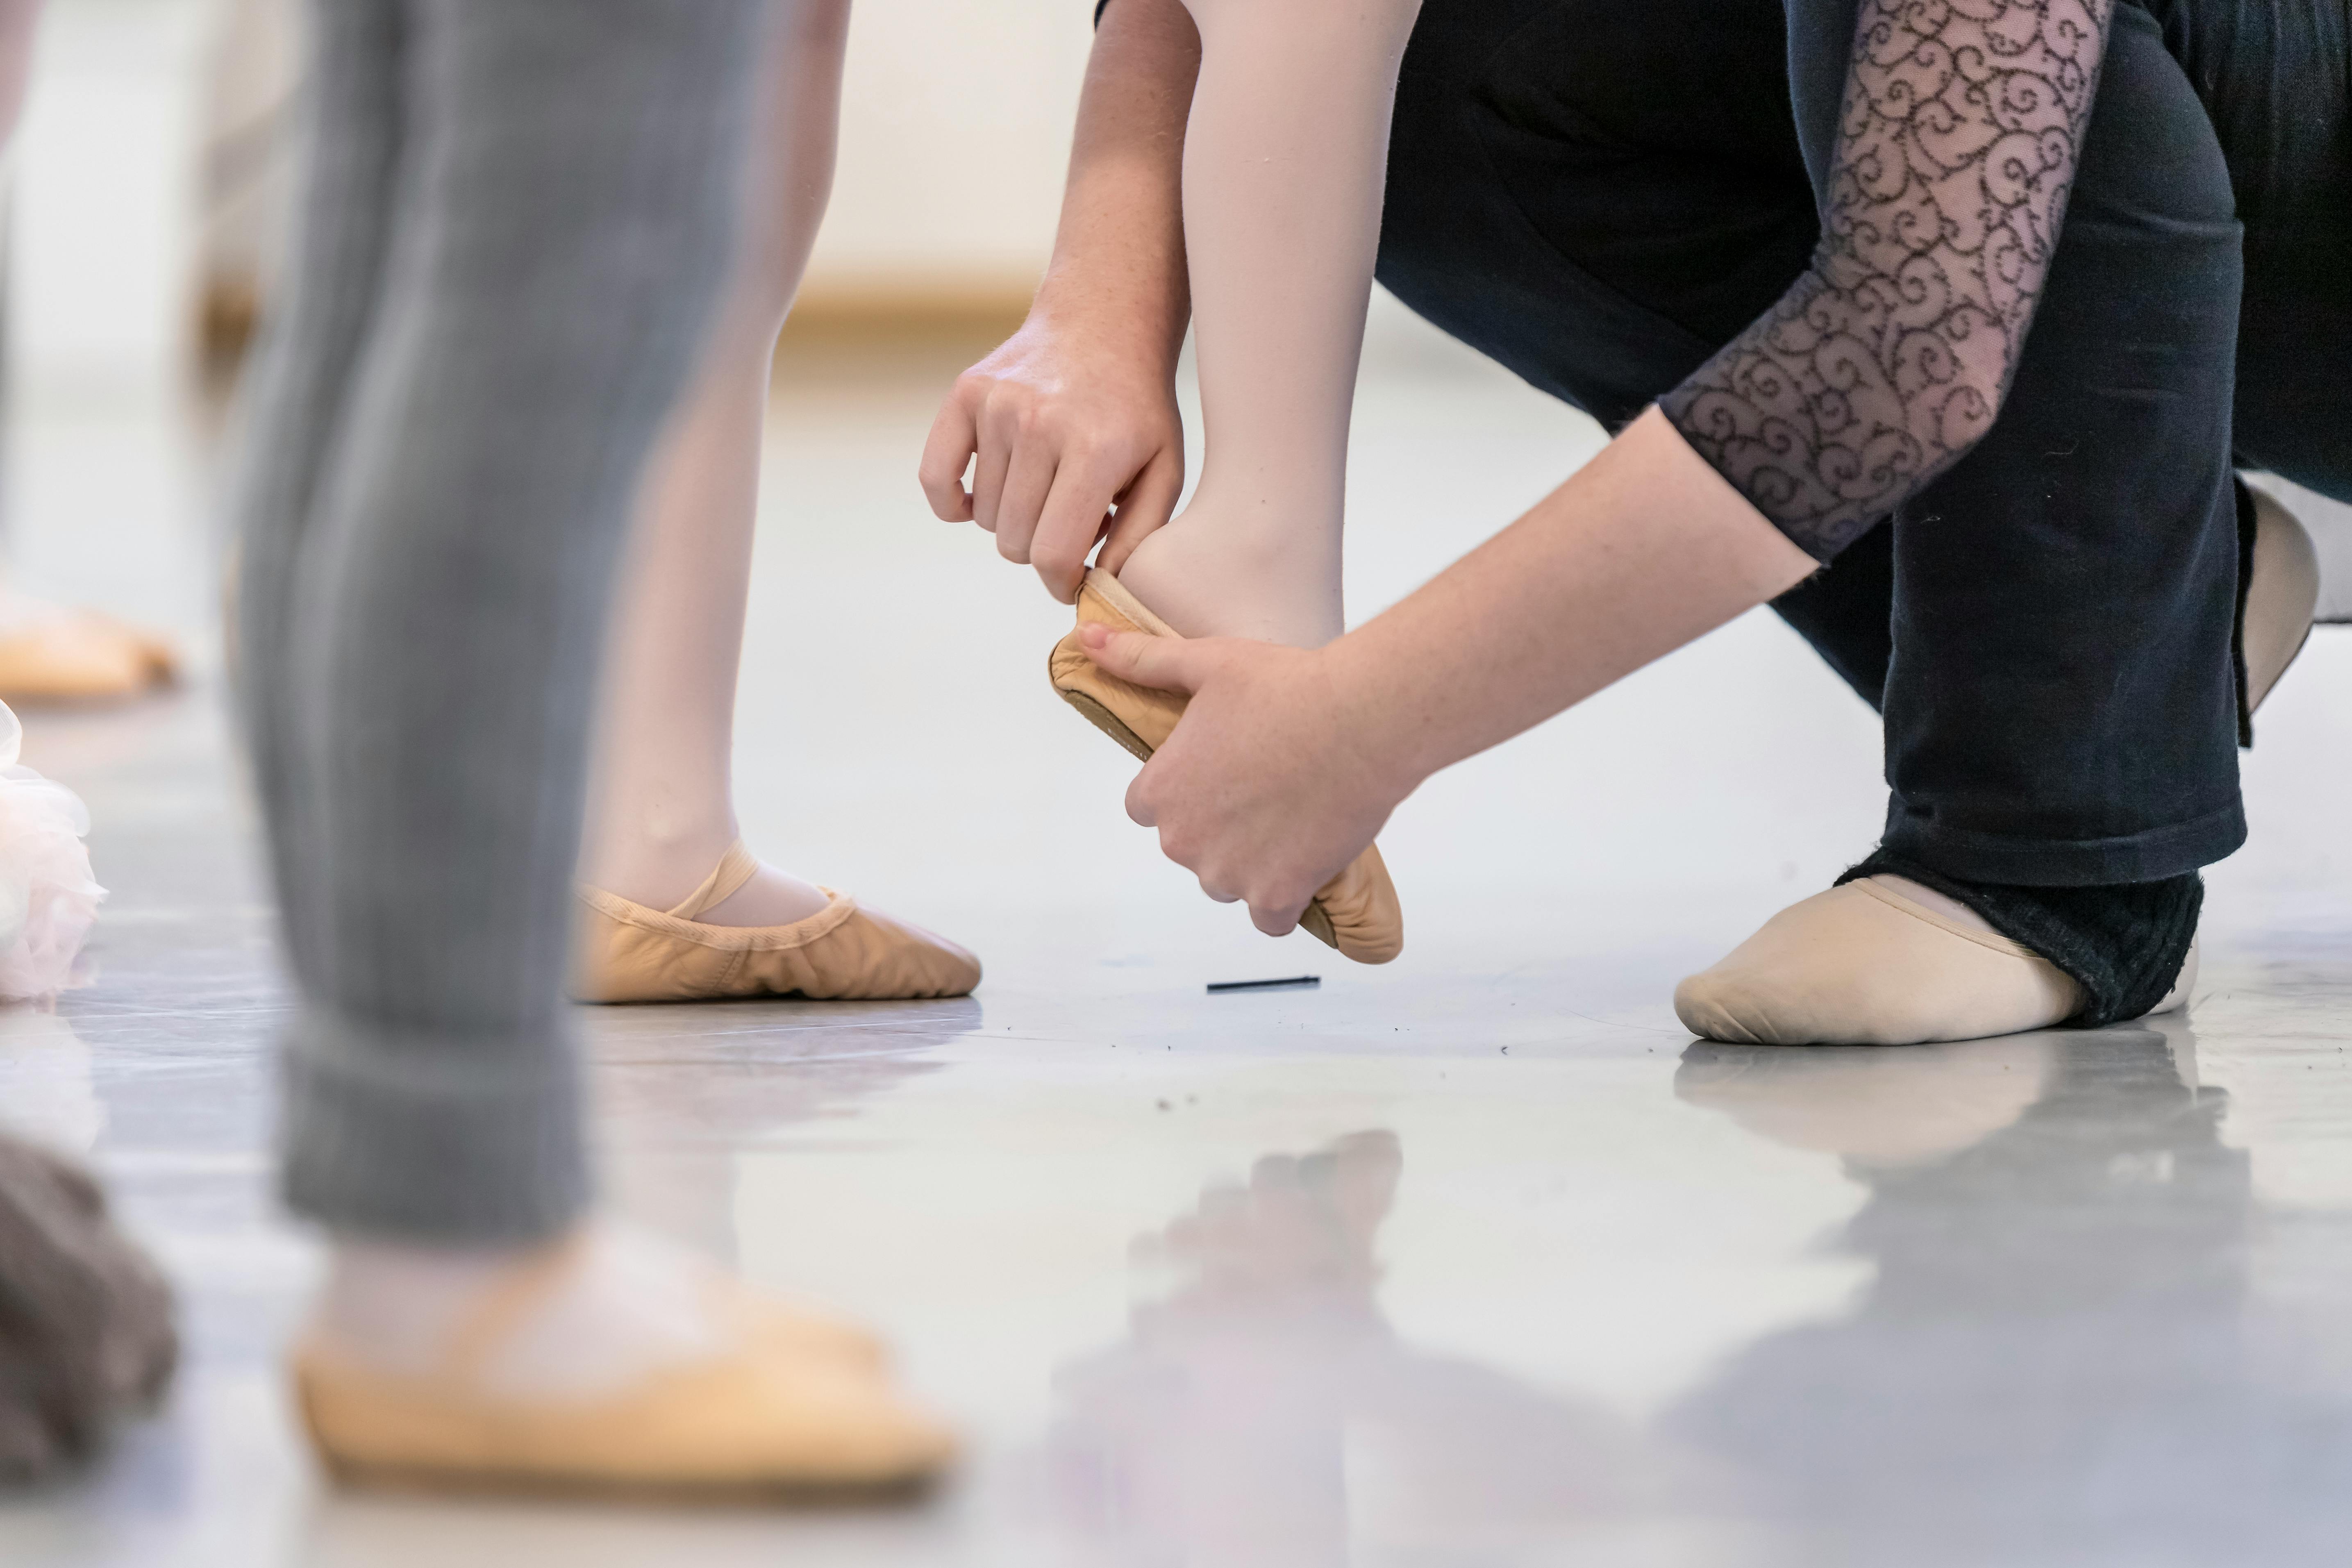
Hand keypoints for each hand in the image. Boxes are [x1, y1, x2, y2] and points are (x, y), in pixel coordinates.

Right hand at [920, 306, 1184, 602]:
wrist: (1103, 326)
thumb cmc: (1136, 411)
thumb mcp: (1164, 470)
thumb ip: (1141, 536)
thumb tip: (1099, 586)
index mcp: (1095, 450)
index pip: (1053, 552)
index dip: (1060, 583)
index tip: (1071, 581)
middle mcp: (1040, 425)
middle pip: (1014, 540)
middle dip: (1039, 548)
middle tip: (1066, 520)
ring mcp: (998, 406)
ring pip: (982, 515)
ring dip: (1010, 517)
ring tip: (1044, 487)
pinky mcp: (966, 393)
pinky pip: (936, 478)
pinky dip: (952, 503)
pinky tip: (980, 498)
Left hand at [1080, 623, 1407, 935]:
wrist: (1362, 722)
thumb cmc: (1287, 689)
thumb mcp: (1206, 663)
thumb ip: (1141, 660)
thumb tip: (1086, 639)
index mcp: (1159, 792)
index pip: (1148, 808)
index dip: (1185, 789)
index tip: (1220, 770)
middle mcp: (1183, 842)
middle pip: (1189, 846)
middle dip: (1219, 825)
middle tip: (1265, 786)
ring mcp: (1229, 875)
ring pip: (1228, 880)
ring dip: (1252, 860)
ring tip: (1291, 815)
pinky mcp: (1277, 896)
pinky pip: (1269, 918)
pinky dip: (1283, 898)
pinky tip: (1303, 864)